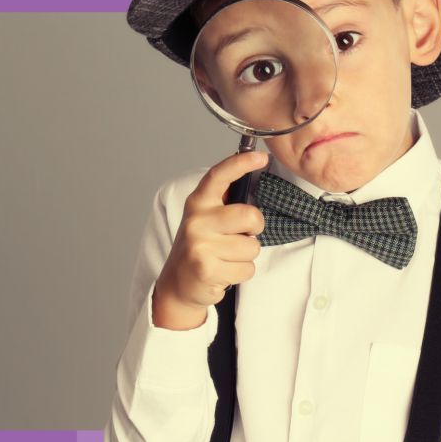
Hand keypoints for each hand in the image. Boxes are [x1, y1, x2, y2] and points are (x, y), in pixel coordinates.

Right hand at [151, 150, 267, 328]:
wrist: (178, 283)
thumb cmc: (199, 247)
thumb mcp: (206, 218)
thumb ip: (226, 202)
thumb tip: (254, 176)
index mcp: (199, 203)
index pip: (220, 175)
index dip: (242, 163)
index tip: (262, 157)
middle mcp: (197, 221)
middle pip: (250, 216)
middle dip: (255, 229)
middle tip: (242, 235)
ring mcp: (200, 245)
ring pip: (252, 247)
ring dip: (246, 255)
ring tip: (227, 257)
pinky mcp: (207, 269)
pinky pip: (247, 268)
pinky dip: (241, 272)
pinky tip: (224, 271)